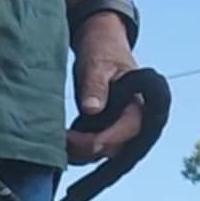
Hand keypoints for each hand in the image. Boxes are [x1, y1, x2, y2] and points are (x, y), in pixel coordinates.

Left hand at [67, 13, 142, 162]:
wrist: (99, 46)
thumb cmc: (103, 50)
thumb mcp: (98, 63)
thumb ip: (96, 85)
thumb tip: (92, 109)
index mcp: (139, 104)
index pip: (125, 132)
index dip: (102, 141)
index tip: (79, 140)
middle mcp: (132, 122)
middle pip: (113, 149)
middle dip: (86, 149)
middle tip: (63, 138)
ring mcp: (118, 129)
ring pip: (100, 154)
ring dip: (79, 153)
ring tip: (60, 138)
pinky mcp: (103, 132)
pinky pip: (91, 150)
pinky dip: (76, 150)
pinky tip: (62, 140)